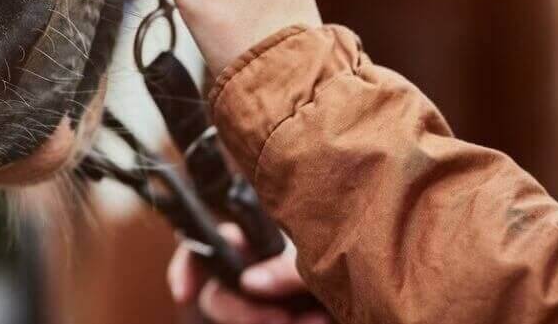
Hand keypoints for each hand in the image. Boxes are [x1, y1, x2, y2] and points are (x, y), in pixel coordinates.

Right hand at [168, 224, 330, 323]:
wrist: (373, 282)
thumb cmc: (346, 256)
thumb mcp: (320, 255)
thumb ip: (285, 266)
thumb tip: (249, 283)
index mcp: (256, 242)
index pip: (205, 246)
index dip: (187, 266)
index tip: (184, 292)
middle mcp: (253, 273)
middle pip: (218, 294)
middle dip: (240, 311)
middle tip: (281, 320)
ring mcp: (264, 302)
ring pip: (243, 316)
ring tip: (316, 322)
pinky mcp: (276, 318)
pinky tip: (320, 323)